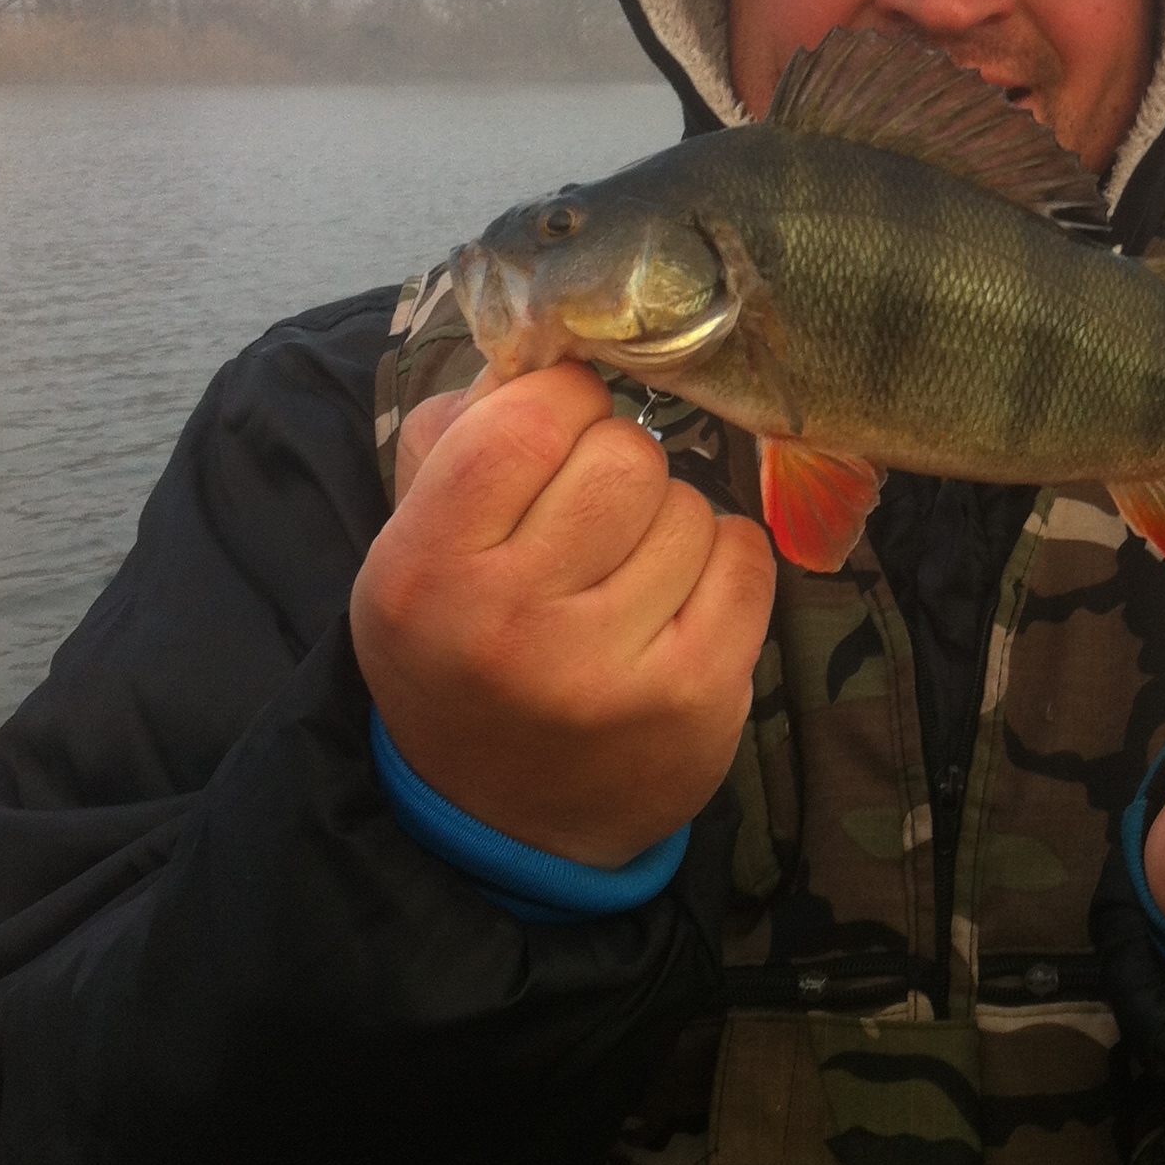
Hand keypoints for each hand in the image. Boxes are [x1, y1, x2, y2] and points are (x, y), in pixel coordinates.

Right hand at [351, 365, 775, 868]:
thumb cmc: (461, 649)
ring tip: (625, 576)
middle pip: (624, 454)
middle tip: (592, 518)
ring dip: (669, 522)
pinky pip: (747, 556)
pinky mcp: (695, 699)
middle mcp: (512, 622)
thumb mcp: (417, 545)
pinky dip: (722, 562)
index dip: (560, 403)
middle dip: (618, 466)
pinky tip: (678, 603)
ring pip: (690, 505)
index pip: (530, 414)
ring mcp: (610, 668)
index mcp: (424, 568)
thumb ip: (465, 432)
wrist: (496, 821)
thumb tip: (551, 343)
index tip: (558, 431)